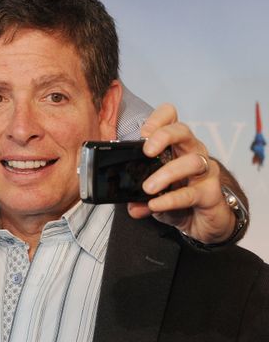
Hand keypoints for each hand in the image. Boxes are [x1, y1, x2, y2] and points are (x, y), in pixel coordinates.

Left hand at [126, 103, 236, 243]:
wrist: (205, 223)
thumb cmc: (181, 198)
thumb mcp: (156, 193)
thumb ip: (141, 196)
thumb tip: (131, 206)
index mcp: (175, 145)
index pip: (171, 118)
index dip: (158, 119)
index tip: (142, 133)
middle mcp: (193, 152)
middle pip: (183, 131)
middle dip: (164, 136)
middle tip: (146, 152)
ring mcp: (205, 171)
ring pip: (192, 161)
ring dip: (167, 173)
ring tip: (148, 188)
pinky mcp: (211, 193)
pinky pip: (192, 193)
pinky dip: (171, 199)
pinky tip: (156, 205)